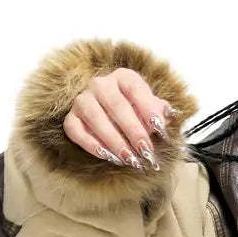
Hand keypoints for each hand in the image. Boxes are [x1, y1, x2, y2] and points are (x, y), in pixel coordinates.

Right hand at [62, 66, 177, 172]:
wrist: (112, 116)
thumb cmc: (136, 111)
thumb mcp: (151, 107)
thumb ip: (160, 111)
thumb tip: (166, 117)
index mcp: (123, 77)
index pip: (135, 88)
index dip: (148, 108)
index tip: (160, 129)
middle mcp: (100, 84)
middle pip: (116, 105)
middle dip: (133, 130)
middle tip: (146, 151)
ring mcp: (82, 100)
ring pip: (95, 118)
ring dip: (114, 140)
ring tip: (130, 158)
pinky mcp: (71, 117)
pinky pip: (76, 131)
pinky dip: (91, 145)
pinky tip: (108, 156)